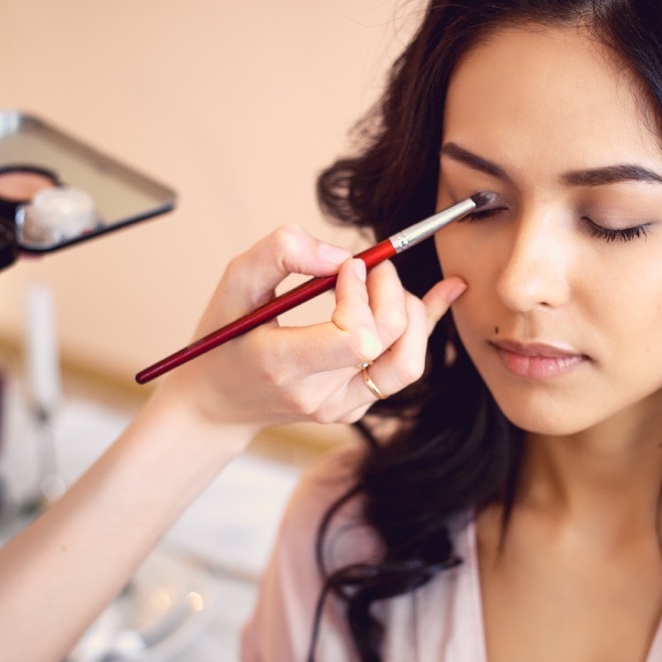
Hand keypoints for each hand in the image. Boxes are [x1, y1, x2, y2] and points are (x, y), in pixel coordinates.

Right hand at [153, 223, 465, 431]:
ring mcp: (342, 408)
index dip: (361, 294)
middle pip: (389, 344)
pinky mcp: (358, 407)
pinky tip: (442, 292)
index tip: (345, 268)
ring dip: (410, 312)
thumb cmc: (224, 337)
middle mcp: (320, 396)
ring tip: (384, 284)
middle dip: (391, 292)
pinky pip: (404, 367)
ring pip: (408, 362)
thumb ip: (279, 254)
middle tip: (370, 266)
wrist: (218, 402)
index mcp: (285, 367)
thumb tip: (340, 253)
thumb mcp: (234, 285)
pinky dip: (421, 325)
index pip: (355, 337)